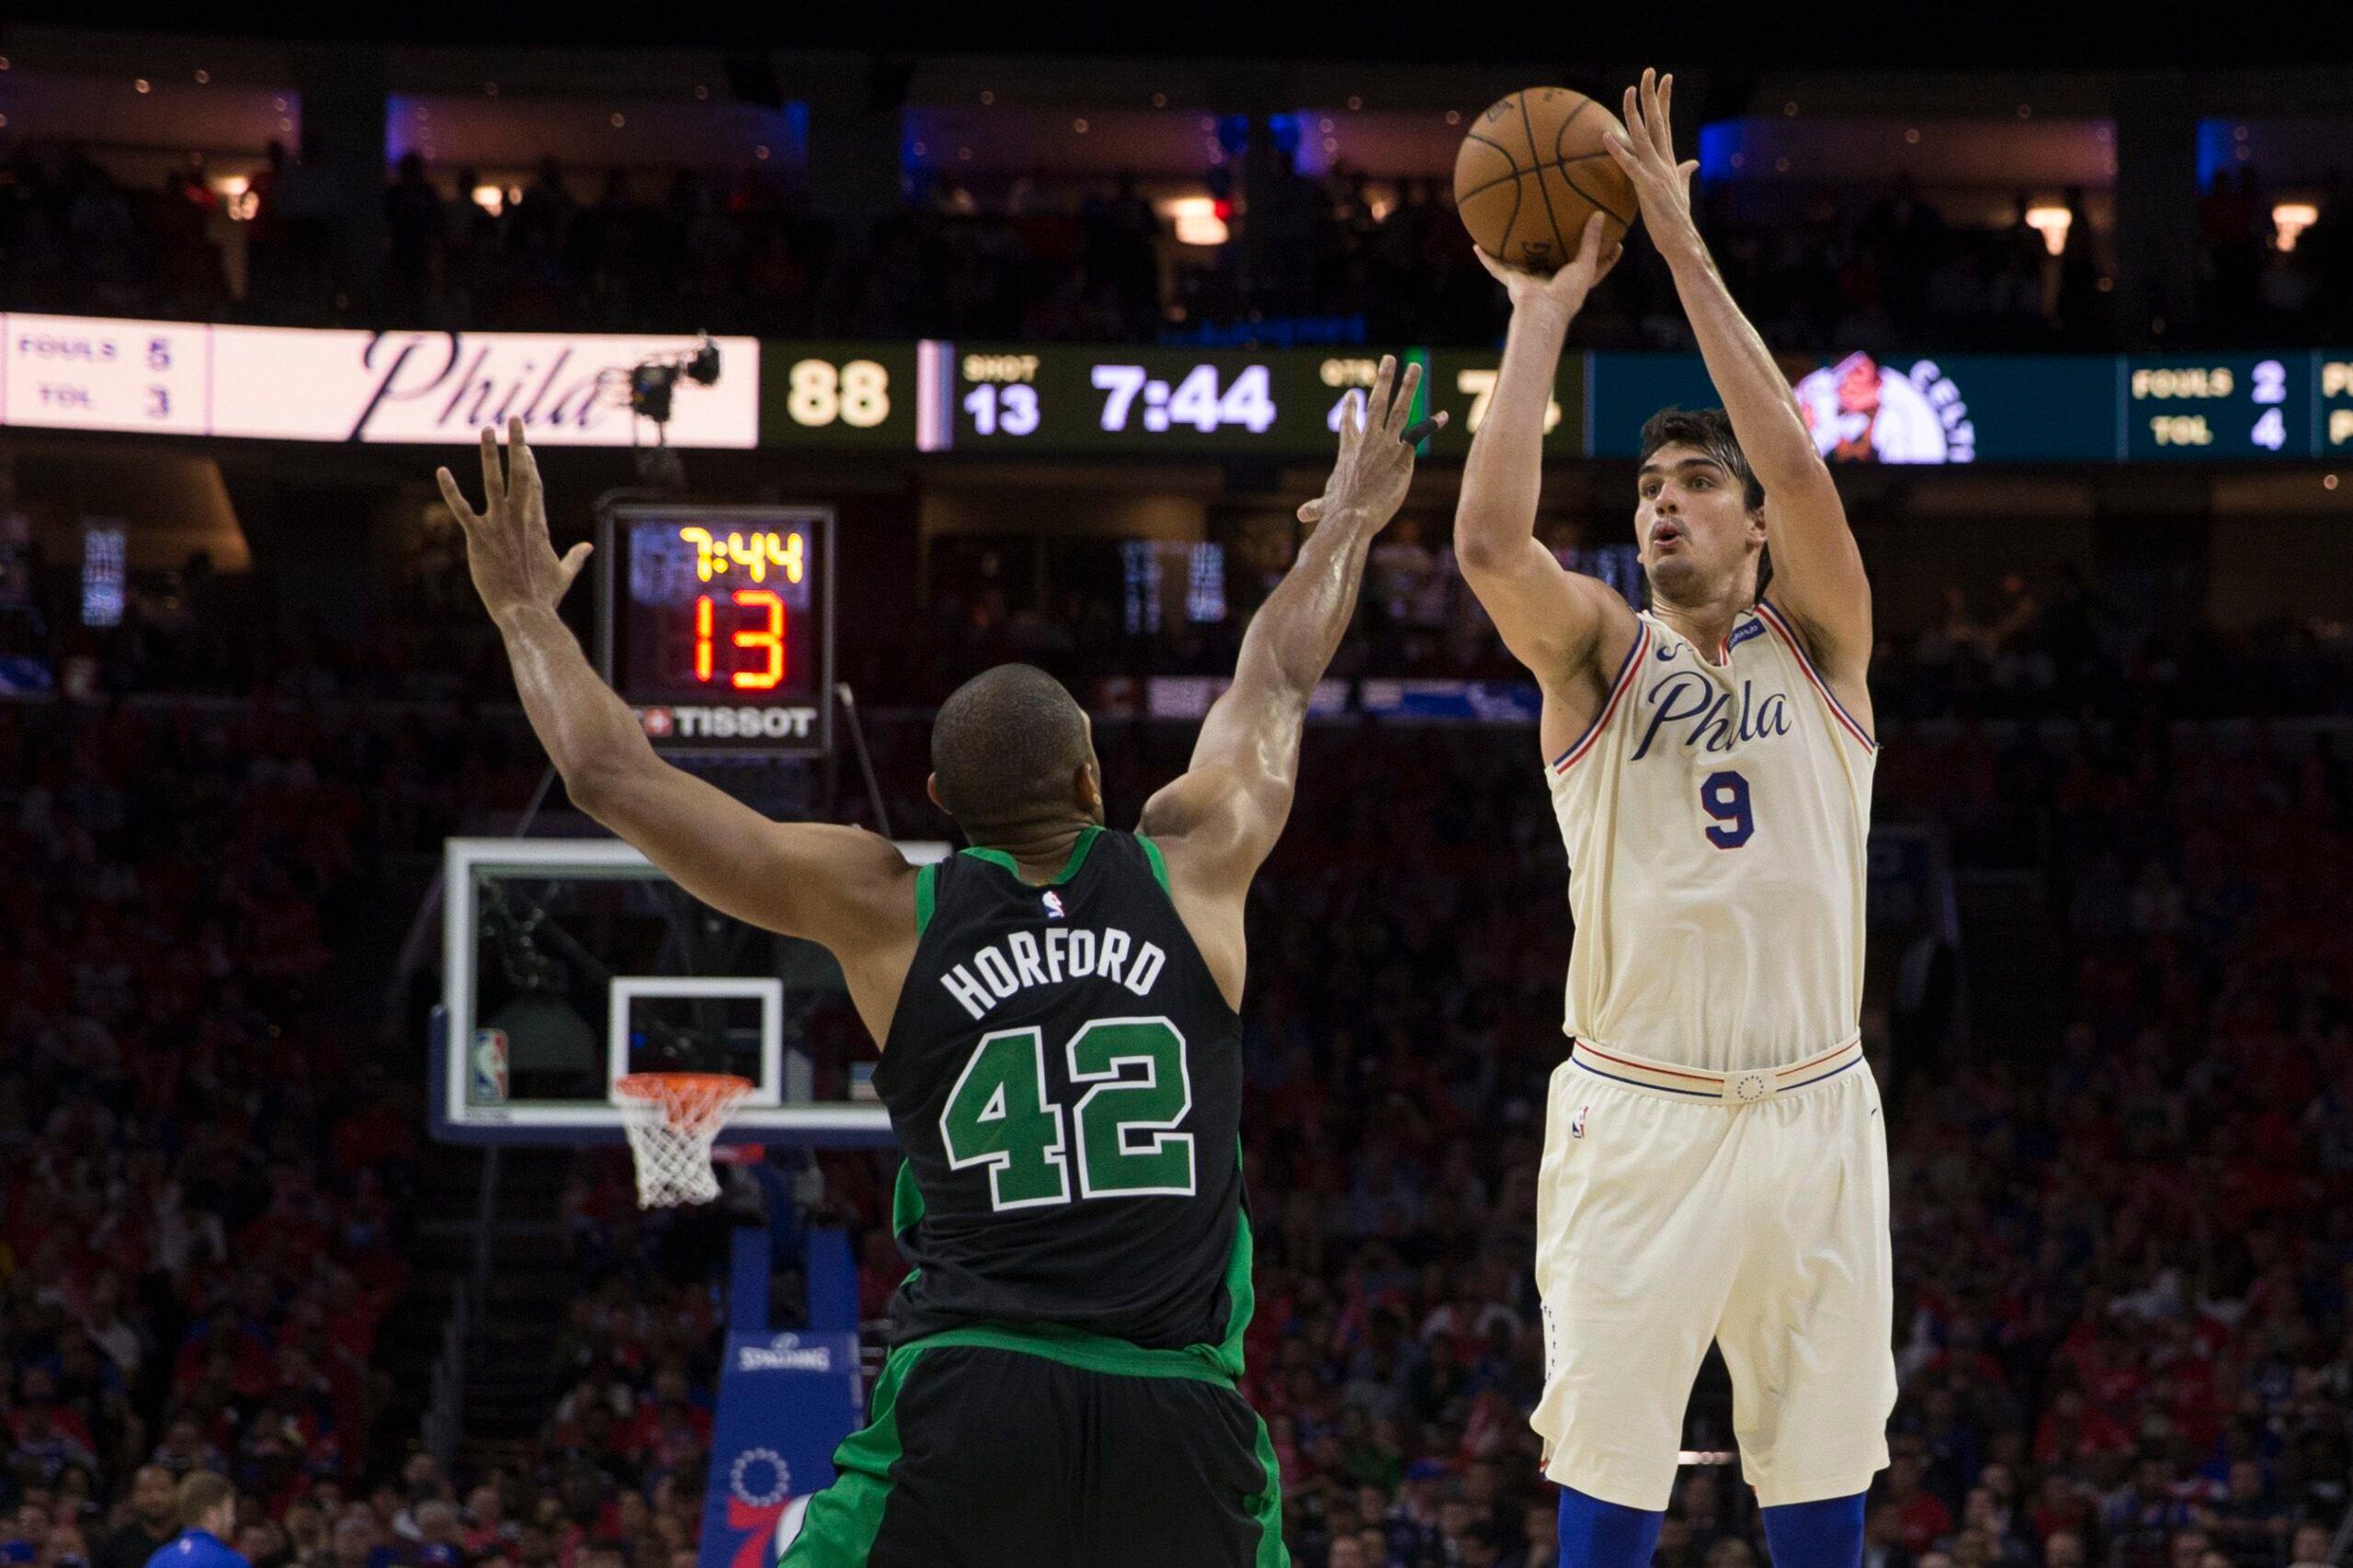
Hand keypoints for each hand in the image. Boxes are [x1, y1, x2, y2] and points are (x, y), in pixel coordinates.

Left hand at [435, 417, 593, 626]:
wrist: (526, 612)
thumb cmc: (544, 597)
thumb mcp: (564, 574)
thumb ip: (575, 557)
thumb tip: (588, 548)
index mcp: (538, 524)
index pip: (534, 484)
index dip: (529, 462)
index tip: (525, 444)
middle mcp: (520, 518)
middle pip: (520, 473)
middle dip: (517, 443)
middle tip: (514, 419)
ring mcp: (499, 526)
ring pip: (493, 482)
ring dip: (490, 454)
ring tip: (486, 429)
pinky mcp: (478, 538)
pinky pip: (462, 509)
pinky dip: (450, 490)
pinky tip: (441, 471)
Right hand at [1296, 355, 1445, 529]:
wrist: (1352, 516)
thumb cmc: (1337, 512)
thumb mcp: (1325, 505)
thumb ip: (1316, 507)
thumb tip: (1301, 515)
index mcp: (1348, 450)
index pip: (1349, 423)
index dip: (1351, 407)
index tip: (1353, 393)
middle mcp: (1368, 441)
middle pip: (1377, 403)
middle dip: (1385, 379)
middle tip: (1390, 359)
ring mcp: (1386, 446)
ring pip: (1400, 409)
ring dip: (1408, 386)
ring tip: (1415, 367)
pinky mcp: (1402, 456)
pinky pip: (1419, 434)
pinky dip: (1431, 424)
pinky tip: (1443, 416)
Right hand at [1473, 211, 1620, 327]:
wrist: (1542, 312)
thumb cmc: (1567, 294)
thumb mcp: (1585, 265)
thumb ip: (1592, 241)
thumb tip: (1600, 215)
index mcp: (1572, 282)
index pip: (1593, 268)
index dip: (1605, 257)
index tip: (1617, 243)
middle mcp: (1551, 281)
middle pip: (1554, 262)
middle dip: (1555, 250)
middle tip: (1562, 227)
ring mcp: (1531, 281)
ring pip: (1523, 263)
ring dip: (1516, 253)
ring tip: (1513, 233)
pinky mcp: (1513, 281)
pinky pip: (1496, 267)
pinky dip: (1486, 258)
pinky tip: (1477, 245)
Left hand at [1604, 69, 1702, 256]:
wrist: (1682, 241)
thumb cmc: (1677, 220)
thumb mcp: (1680, 192)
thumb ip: (1683, 174)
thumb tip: (1692, 163)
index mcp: (1669, 161)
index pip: (1666, 124)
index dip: (1664, 101)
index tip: (1664, 79)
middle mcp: (1664, 161)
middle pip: (1658, 121)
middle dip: (1653, 96)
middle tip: (1650, 71)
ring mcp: (1656, 173)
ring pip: (1643, 137)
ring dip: (1634, 114)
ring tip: (1627, 91)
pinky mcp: (1648, 187)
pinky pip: (1630, 165)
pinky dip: (1617, 150)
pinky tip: (1606, 137)